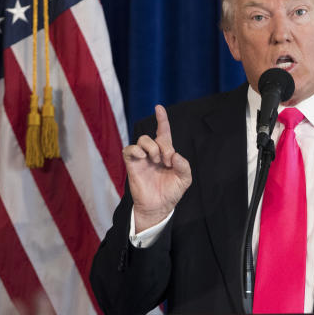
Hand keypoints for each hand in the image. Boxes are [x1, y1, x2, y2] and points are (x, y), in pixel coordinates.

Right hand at [123, 105, 192, 231]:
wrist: (159, 207)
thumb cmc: (171, 192)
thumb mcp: (184, 179)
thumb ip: (184, 166)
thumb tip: (174, 155)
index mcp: (166, 154)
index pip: (163, 132)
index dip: (162, 119)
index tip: (159, 107)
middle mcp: (153, 153)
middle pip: (153, 137)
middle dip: (163, 145)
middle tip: (168, 160)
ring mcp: (142, 159)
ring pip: (142, 140)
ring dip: (152, 147)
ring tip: (157, 161)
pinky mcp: (132, 165)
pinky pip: (129, 150)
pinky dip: (136, 149)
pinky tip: (144, 157)